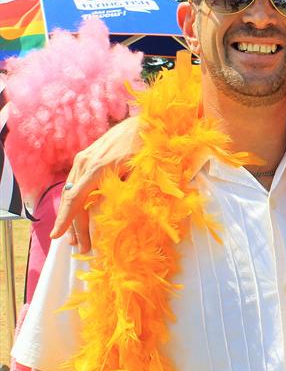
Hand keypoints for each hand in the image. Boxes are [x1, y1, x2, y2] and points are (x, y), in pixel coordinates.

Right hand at [50, 116, 140, 252]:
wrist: (143, 123)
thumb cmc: (144, 147)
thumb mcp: (137, 171)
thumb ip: (123, 191)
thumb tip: (112, 213)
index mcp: (97, 169)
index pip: (76, 200)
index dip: (66, 220)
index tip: (56, 236)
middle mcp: (84, 163)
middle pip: (72, 200)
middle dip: (73, 226)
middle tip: (79, 247)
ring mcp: (83, 159)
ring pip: (71, 192)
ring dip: (73, 214)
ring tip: (74, 237)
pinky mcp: (86, 156)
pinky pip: (76, 182)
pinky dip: (76, 200)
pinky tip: (79, 213)